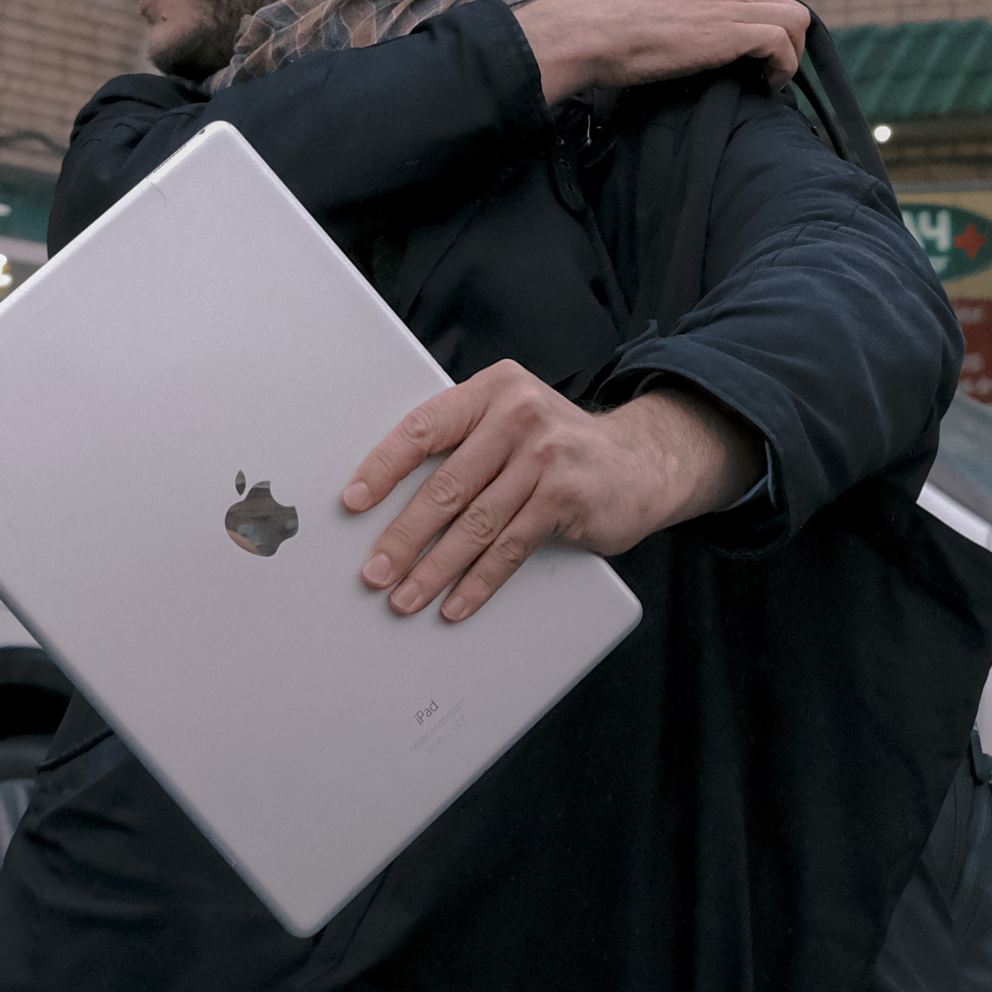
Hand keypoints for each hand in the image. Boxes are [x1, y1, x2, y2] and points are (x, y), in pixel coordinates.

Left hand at [341, 361, 762, 619]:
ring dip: (434, 569)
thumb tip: (388, 496)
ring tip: (405, 596)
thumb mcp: (512, 421)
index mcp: (495, 389)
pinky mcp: (567, 496)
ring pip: (475, 524)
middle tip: (375, 572)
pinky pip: (510, 548)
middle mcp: (521, 415)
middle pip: (447, 485)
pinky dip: (478, 582)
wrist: (639, 461)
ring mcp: (548, 455)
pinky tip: (456, 602)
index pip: (425, 427)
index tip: (353, 501)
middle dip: (404, 537)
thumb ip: (464, 442)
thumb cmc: (558, 446)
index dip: (384, 467)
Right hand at [517, 0, 808, 102]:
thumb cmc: (612, 29)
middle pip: (786, 4)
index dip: (769, 24)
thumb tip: (705, 35)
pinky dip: (784, 66)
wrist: (591, 33)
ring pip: (794, 20)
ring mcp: (730, 2)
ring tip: (772, 78)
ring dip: (791, 54)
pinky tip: (767, 83)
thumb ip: (692, 9)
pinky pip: (782, 43)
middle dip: (789, 39)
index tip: (760, 52)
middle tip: (771, 69)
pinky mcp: (731, 30)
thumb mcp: (662, 5)